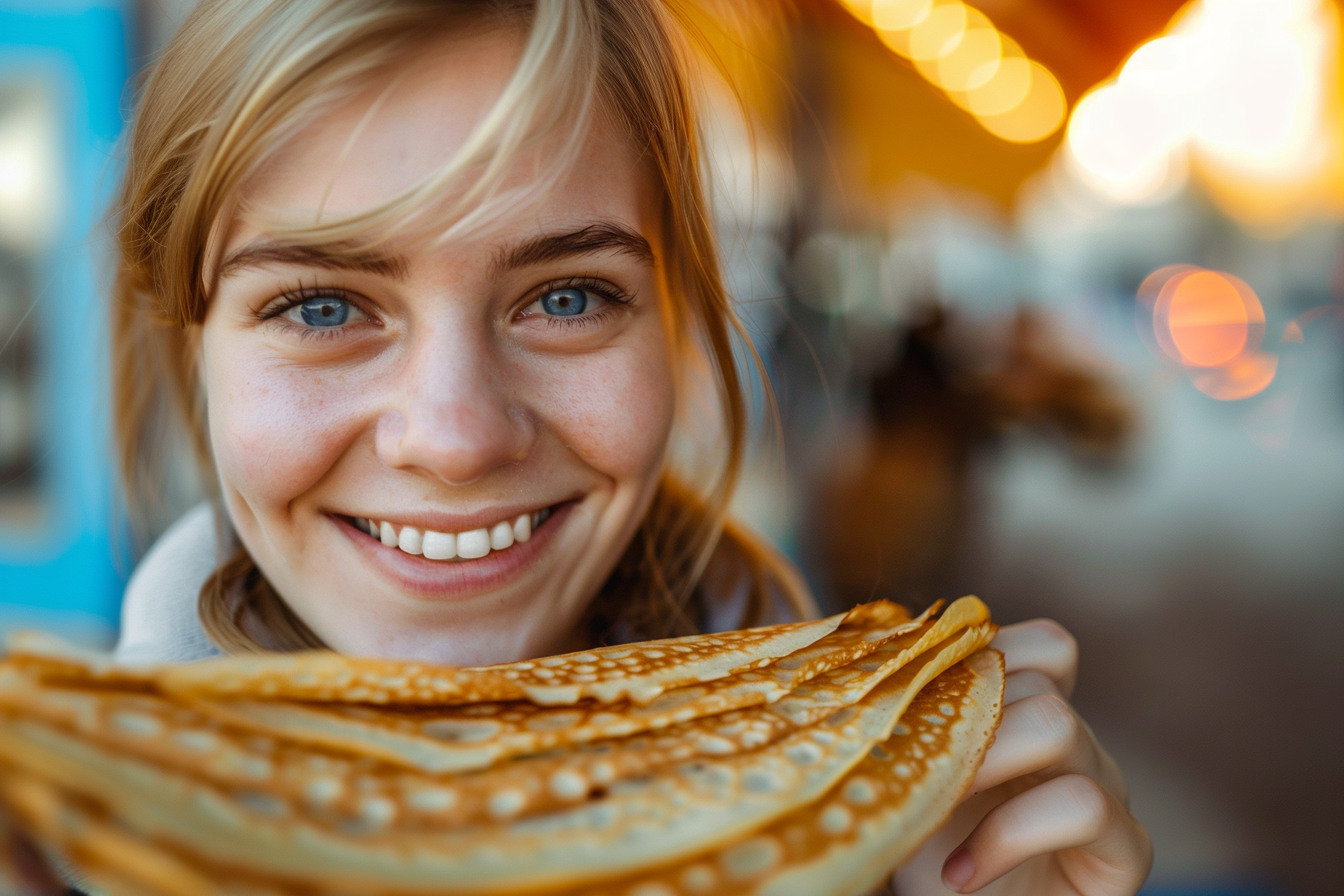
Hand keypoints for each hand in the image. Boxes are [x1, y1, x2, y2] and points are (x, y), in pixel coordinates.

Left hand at [892, 620, 1152, 894]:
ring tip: (931, 810)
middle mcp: (1081, 743)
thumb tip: (855, 646)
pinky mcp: (1127, 849)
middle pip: (1036, 681)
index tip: (917, 694)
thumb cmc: (924, 847)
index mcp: (1035, 714)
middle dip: (962, 716)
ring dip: (981, 762)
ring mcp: (1108, 789)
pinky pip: (1083, 804)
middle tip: (909, 760)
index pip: (1044, 645)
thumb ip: (911, 712)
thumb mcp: (909, 771)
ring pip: (1058, 725)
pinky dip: (1009, 836)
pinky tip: (960, 873)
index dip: (989, 655)